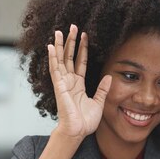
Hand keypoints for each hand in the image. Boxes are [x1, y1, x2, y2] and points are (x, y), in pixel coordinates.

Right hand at [48, 24, 111, 138]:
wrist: (77, 131)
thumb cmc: (86, 121)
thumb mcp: (99, 102)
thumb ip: (103, 89)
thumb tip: (108, 76)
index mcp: (79, 84)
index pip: (80, 62)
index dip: (82, 48)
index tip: (84, 35)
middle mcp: (70, 81)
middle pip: (69, 57)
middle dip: (70, 41)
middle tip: (72, 26)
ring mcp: (63, 83)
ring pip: (61, 60)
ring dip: (60, 45)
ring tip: (59, 31)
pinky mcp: (59, 86)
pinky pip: (55, 70)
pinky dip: (53, 58)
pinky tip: (51, 47)